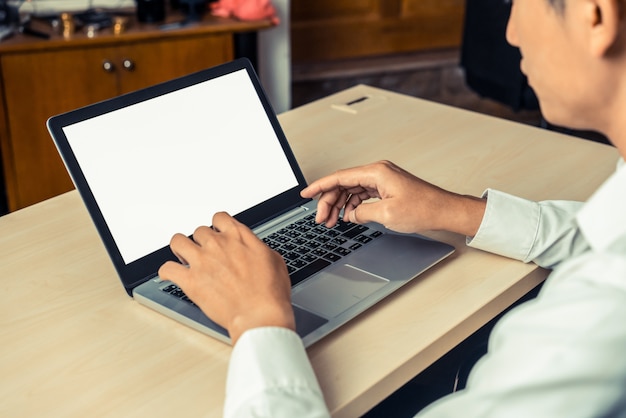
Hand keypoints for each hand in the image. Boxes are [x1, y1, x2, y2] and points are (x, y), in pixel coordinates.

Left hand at [158, 212, 294, 344]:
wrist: (259, 315)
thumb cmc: (270, 293)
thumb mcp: (274, 260)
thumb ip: (256, 248)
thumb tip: (251, 247)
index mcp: (238, 237)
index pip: (219, 218)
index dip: (217, 226)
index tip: (218, 233)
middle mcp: (218, 244)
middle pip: (198, 231)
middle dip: (201, 242)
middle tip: (205, 254)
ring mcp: (202, 261)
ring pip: (177, 241)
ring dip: (180, 249)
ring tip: (184, 258)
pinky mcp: (190, 281)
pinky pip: (167, 269)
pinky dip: (167, 272)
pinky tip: (171, 275)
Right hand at [300, 160, 485, 236]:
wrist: (444, 211)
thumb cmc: (424, 209)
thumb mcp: (387, 215)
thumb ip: (362, 212)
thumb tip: (350, 214)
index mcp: (376, 172)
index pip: (339, 177)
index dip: (319, 186)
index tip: (305, 193)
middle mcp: (377, 172)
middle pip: (343, 184)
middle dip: (328, 201)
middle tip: (320, 219)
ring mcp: (382, 179)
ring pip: (351, 189)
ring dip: (339, 205)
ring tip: (331, 221)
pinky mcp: (386, 188)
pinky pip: (361, 193)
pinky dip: (352, 205)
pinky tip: (347, 216)